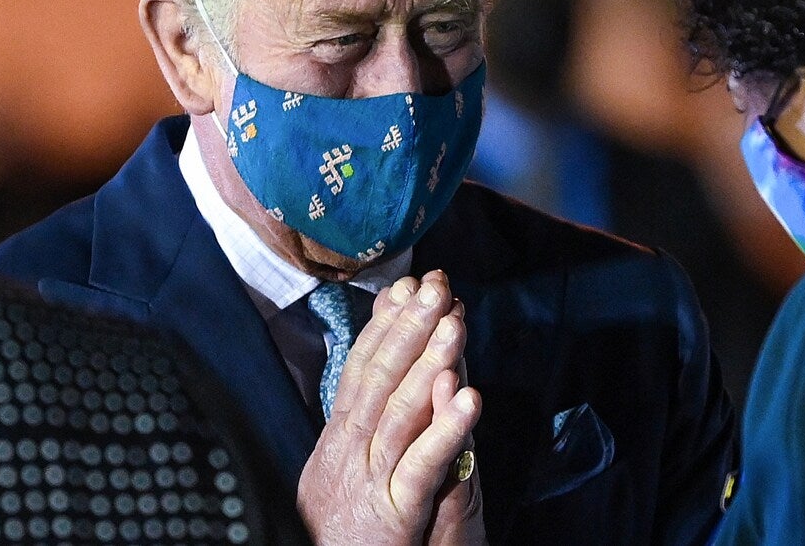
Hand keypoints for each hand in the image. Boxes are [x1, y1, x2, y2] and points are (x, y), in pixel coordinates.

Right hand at [298, 270, 482, 545]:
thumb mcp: (340, 468)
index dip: (386, 324)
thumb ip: (356, 424)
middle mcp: (348, 449)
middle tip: (435, 284)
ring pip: (400, 410)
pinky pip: (422, 465)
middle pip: (379, 376)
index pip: (362, 367)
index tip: (406, 284)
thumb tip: (366, 376)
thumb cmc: (335, 531)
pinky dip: (445, 429)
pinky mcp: (394, 513)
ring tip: (455, 323)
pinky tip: (469, 399)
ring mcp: (369, 478)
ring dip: (430, 362)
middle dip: (409, 326)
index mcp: (338, 437)